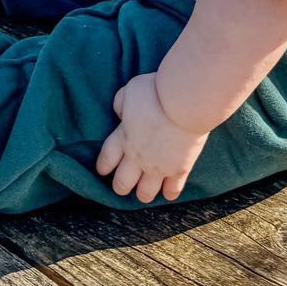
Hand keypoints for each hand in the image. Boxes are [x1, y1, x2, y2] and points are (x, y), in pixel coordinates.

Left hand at [95, 71, 207, 203]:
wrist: (183, 103)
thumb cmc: (155, 92)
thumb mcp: (130, 91)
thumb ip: (122, 104)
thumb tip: (121, 113)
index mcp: (123, 138)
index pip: (106, 160)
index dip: (103, 167)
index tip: (103, 170)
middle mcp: (137, 158)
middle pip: (121, 184)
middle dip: (121, 186)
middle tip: (124, 182)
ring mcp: (158, 167)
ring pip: (145, 194)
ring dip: (143, 193)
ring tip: (145, 190)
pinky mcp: (179, 170)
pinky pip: (172, 191)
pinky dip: (169, 193)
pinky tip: (168, 191)